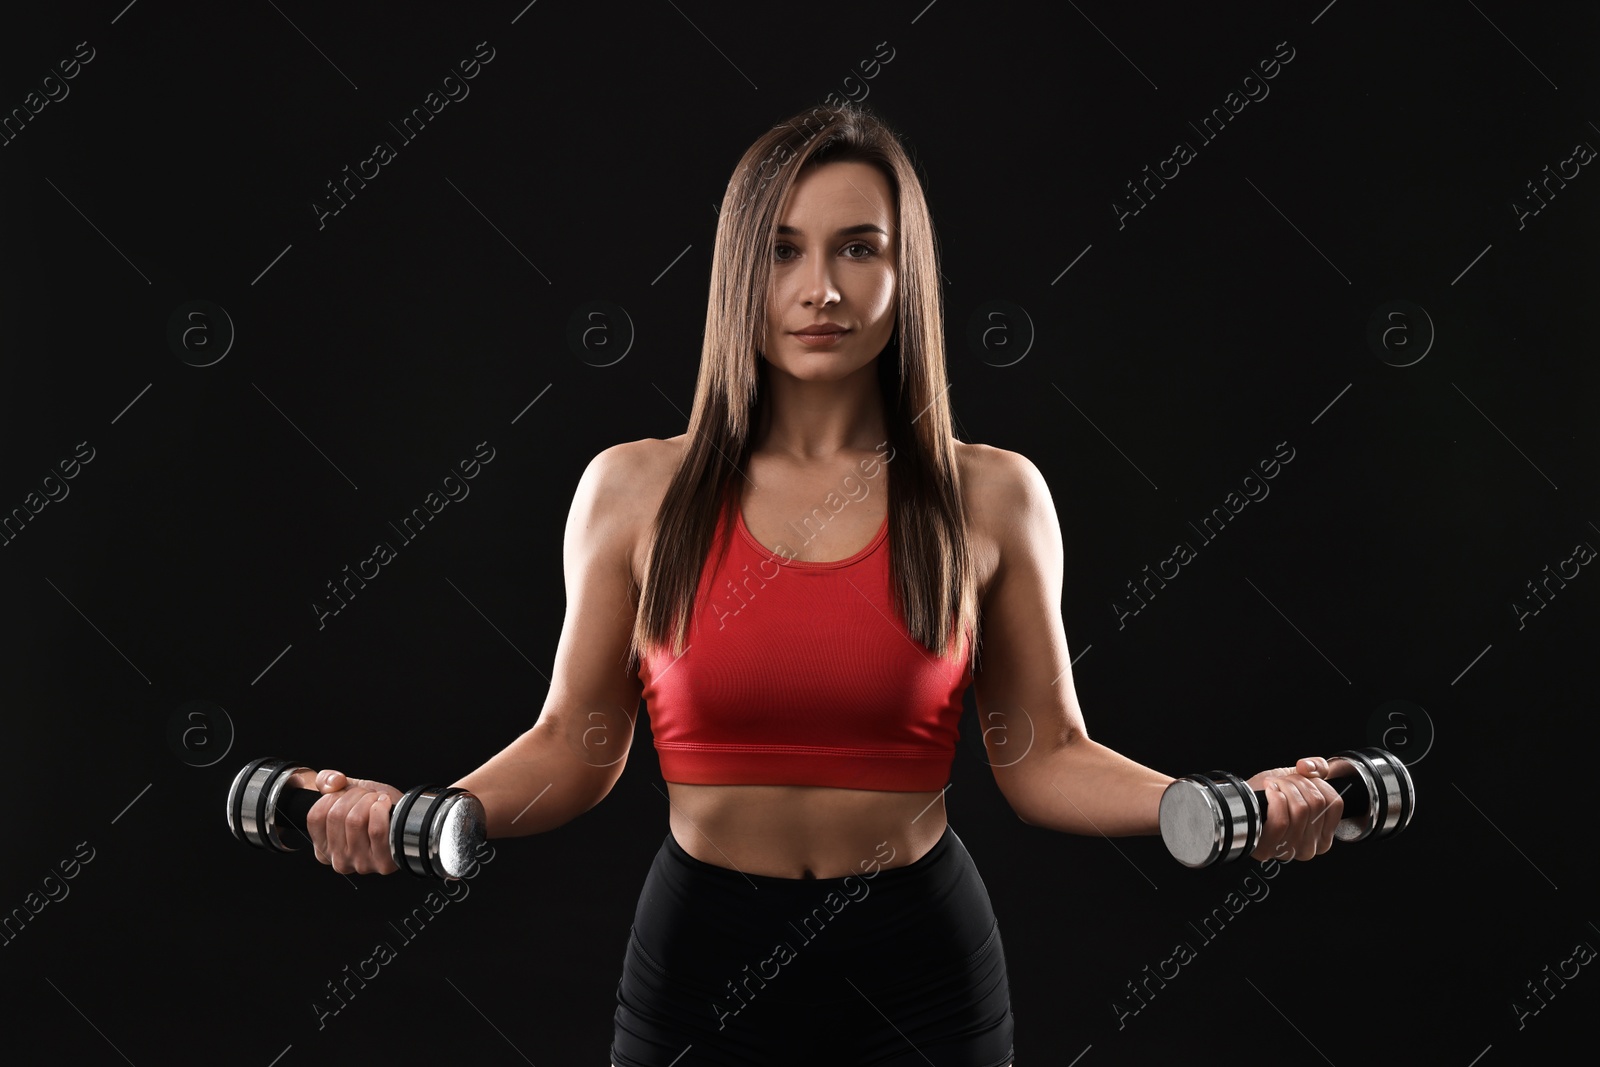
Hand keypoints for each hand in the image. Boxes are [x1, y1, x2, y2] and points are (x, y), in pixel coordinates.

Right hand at [285, 768, 404, 874]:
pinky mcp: (382, 863)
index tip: (347, 794)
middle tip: (367, 796)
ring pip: (355, 820)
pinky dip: (381, 809)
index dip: (333, 796)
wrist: (407, 824)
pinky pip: (376, 830)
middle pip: (335, 815)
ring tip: (377, 801)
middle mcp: (338, 861)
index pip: (315, 816)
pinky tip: (385, 805)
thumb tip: (333, 783)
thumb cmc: (373, 810)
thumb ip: (328, 781)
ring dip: (369, 800)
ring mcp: (360, 864)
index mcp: (323, 848)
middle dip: (355, 795)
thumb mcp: (346, 791)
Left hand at [1244, 756, 1350, 862]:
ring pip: (1300, 809)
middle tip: (1283, 783)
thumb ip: (1317, 767)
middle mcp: (1309, 848)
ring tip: (1273, 787)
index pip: (1335, 803)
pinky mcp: (1268, 849)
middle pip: (1317, 803)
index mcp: (1323, 836)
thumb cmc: (1268, 796)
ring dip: (1284, 788)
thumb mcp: (1297, 777)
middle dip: (1297, 782)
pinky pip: (1281, 820)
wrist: (1239, 807)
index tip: (1301, 780)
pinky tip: (1268, 792)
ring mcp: (1289, 851)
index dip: (1316, 782)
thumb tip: (1308, 767)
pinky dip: (1275, 799)